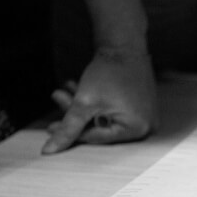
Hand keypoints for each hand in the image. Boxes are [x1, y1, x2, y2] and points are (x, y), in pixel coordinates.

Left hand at [42, 48, 157, 153]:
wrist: (124, 45)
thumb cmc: (109, 72)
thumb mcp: (85, 103)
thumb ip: (68, 128)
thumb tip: (50, 151)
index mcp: (138, 128)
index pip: (98, 137)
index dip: (72, 132)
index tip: (51, 127)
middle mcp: (146, 126)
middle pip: (101, 128)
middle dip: (76, 115)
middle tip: (59, 100)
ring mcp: (146, 116)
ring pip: (105, 118)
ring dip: (84, 107)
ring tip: (67, 90)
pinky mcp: (142, 106)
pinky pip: (115, 111)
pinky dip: (97, 103)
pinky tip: (81, 90)